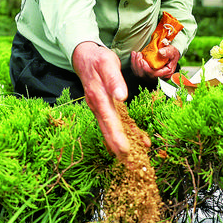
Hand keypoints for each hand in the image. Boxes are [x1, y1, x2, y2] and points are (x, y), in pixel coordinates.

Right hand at [72, 41, 142, 157]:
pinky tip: (138, 141)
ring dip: (123, 145)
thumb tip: (121, 96)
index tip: (125, 151)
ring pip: (113, 131)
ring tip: (136, 160)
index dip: (117, 137)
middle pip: (109, 132)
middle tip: (132, 166)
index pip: (109, 121)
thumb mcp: (107, 63)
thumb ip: (114, 80)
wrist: (85, 57)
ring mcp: (100, 109)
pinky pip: (116, 124)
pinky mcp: (105, 109)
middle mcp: (97, 107)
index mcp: (99, 98)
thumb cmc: (98, 59)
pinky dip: (127, 133)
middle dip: (120, 150)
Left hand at [130, 45, 178, 79]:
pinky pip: (138, 72)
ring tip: (135, 54)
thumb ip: (167, 52)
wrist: (170, 54)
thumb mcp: (172, 51)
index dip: (146, 69)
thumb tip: (160, 52)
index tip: (142, 60)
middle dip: (139, 65)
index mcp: (166, 73)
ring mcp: (152, 77)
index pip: (154, 75)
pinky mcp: (147, 74)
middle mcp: (159, 77)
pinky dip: (134, 65)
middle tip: (138, 55)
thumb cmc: (172, 53)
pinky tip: (134, 56)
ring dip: (135, 64)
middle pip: (145, 76)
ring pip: (140, 75)